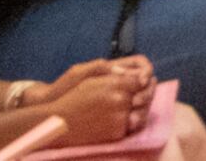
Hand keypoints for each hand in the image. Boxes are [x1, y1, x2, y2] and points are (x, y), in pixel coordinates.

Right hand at [33, 60, 152, 143]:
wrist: (60, 123)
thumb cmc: (72, 98)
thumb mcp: (89, 77)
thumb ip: (113, 72)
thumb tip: (131, 73)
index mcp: (114, 84)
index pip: (140, 80)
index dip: (143, 81)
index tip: (142, 82)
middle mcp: (120, 100)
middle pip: (144, 96)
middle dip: (145, 95)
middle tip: (142, 95)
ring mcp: (120, 118)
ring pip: (142, 112)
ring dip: (141, 109)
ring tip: (136, 107)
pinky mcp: (117, 133)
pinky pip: (133, 126)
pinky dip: (133, 122)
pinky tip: (128, 118)